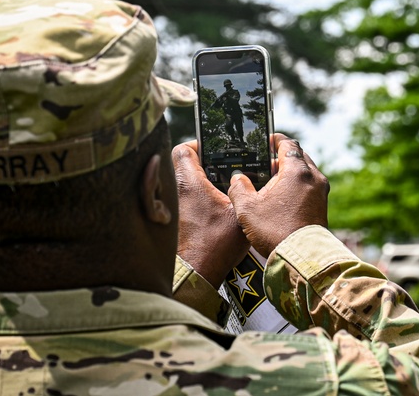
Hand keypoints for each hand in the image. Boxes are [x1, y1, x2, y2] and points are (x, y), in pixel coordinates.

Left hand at [172, 141, 249, 284]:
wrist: (196, 274)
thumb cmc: (216, 244)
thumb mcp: (239, 212)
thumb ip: (244, 191)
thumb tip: (247, 179)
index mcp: (189, 183)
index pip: (183, 149)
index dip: (198, 145)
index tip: (213, 150)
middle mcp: (174, 191)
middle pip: (182, 165)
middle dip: (201, 165)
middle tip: (221, 169)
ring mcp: (171, 206)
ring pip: (182, 183)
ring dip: (198, 183)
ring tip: (219, 189)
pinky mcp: (173, 220)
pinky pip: (182, 200)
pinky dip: (195, 200)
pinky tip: (212, 210)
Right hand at [228, 134, 328, 256]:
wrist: (300, 257)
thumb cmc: (274, 231)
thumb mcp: (247, 208)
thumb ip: (239, 188)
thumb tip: (237, 178)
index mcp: (297, 171)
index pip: (288, 144)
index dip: (276, 140)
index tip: (267, 140)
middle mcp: (313, 177)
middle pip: (299, 156)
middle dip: (282, 156)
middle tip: (265, 162)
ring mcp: (321, 191)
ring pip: (305, 172)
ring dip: (290, 172)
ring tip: (272, 181)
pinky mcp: (322, 205)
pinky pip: (309, 186)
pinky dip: (297, 185)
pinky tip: (282, 197)